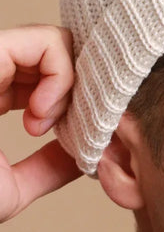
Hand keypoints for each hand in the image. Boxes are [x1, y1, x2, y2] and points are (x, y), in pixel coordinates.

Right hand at [0, 25, 81, 221]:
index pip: (45, 77)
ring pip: (53, 41)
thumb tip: (84, 160)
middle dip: (74, 89)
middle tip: (61, 127)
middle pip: (54, 55)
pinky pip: (41, 41)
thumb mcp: (11, 190)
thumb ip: (47, 170)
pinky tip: (42, 111)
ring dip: (67, 83)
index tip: (67, 136)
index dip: (69, 101)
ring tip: (43, 122)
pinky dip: (59, 74)